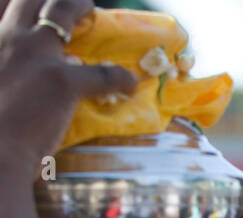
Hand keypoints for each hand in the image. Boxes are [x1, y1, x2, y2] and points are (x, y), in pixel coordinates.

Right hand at [0, 0, 135, 181]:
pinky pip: (103, 73)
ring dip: (80, 7)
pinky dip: (120, 77)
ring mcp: (35, 55)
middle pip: (30, 0)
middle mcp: (5, 38)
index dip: (17, 5)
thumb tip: (22, 78)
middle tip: (73, 4)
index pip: (2, 6)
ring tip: (93, 12)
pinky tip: (129, 83)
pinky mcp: (63, 82)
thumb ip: (4, 70)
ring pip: (63, 12)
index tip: (32, 9)